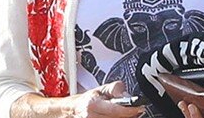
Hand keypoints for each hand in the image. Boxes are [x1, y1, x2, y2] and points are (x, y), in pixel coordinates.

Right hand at [11, 80, 144, 117]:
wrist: (62, 114)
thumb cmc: (81, 102)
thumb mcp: (97, 90)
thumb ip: (112, 89)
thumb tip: (124, 91)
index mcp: (92, 105)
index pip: (117, 111)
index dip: (131, 110)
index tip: (140, 108)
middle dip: (128, 116)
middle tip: (136, 112)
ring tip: (124, 114)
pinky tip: (114, 117)